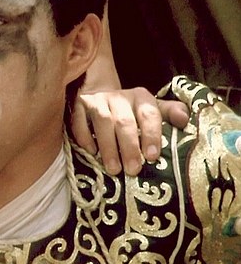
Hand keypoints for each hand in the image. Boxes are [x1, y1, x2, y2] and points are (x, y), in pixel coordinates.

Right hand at [71, 87, 188, 175]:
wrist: (99, 94)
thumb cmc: (130, 110)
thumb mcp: (153, 109)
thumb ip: (170, 113)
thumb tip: (185, 121)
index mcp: (140, 97)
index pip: (149, 113)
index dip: (151, 135)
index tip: (152, 156)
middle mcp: (118, 97)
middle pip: (124, 121)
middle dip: (129, 147)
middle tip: (133, 169)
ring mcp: (96, 100)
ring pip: (102, 122)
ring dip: (108, 147)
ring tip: (113, 169)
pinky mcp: (78, 106)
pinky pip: (79, 122)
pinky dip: (85, 138)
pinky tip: (92, 153)